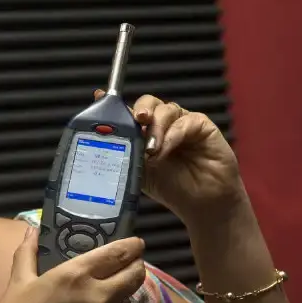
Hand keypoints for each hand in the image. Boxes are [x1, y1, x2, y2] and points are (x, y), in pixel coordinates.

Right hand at [0, 227, 145, 302]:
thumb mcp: (19, 282)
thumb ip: (28, 253)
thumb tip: (31, 229)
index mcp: (76, 275)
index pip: (117, 255)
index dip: (131, 246)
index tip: (136, 242)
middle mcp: (98, 296)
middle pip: (134, 276)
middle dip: (137, 265)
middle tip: (131, 260)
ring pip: (127, 299)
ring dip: (124, 289)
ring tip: (112, 284)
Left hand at [94, 90, 242, 223]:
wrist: (201, 204)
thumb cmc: (171, 187)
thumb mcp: (141, 172)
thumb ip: (126, 154)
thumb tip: (105, 141)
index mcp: (144, 132)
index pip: (129, 112)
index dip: (116, 105)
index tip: (100, 98)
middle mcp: (162, 124)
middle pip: (147, 103)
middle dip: (139, 110)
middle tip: (137, 121)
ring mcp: (181, 122)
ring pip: (164, 110)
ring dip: (155, 128)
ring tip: (151, 151)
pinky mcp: (201, 125)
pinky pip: (184, 122)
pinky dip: (172, 135)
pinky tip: (165, 150)